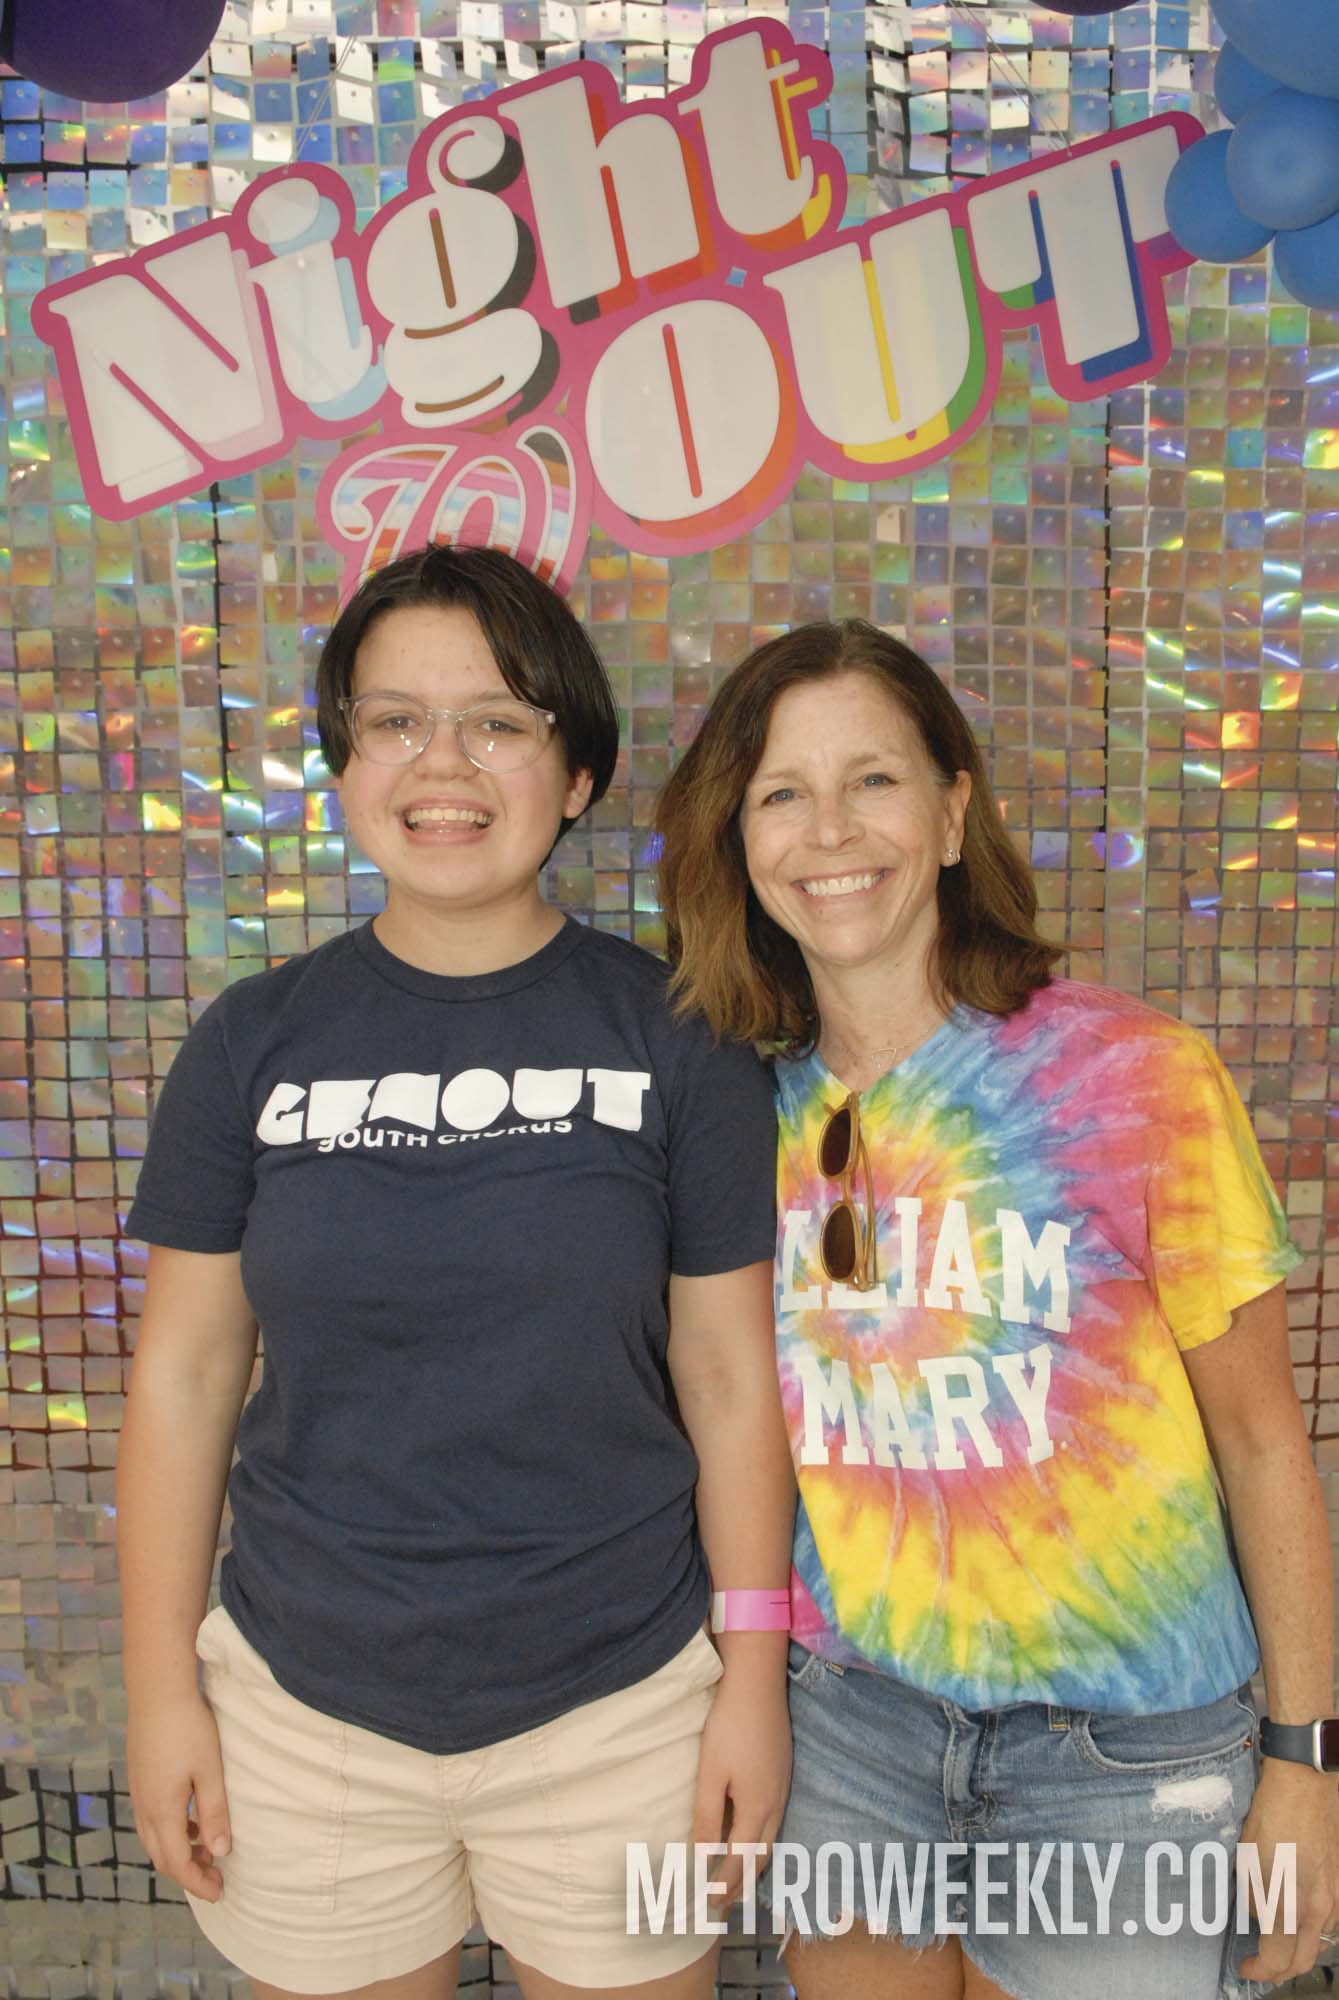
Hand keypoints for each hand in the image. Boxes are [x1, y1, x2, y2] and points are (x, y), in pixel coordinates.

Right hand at [128, 1688, 231, 1901]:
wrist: (157, 1690)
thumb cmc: (188, 1727)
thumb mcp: (209, 1771)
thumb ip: (214, 1812)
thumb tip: (220, 1852)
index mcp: (162, 1811)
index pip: (177, 1864)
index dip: (197, 1883)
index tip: (219, 1892)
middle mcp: (144, 1808)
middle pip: (162, 1857)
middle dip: (188, 1873)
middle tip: (216, 1877)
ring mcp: (138, 1793)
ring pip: (154, 1839)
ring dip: (179, 1852)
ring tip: (207, 1851)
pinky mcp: (139, 1779)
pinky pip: (151, 1820)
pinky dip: (170, 1832)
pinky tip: (191, 1821)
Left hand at [690, 1661, 791, 1920]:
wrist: (758, 1684)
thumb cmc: (729, 1726)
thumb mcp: (711, 1773)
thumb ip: (708, 1817)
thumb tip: (704, 1857)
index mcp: (757, 1808)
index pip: (739, 1859)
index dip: (724, 1884)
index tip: (709, 1905)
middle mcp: (775, 1804)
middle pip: (761, 1856)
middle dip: (741, 1883)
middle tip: (723, 1904)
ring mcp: (782, 1787)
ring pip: (770, 1839)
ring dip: (753, 1864)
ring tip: (736, 1880)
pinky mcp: (782, 1772)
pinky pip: (774, 1821)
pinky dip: (761, 1841)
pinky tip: (752, 1836)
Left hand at [1237, 1758, 1338, 1982]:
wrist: (1307, 1782)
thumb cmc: (1272, 1814)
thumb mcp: (1247, 1857)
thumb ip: (1253, 1895)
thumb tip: (1257, 1913)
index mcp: (1290, 1906)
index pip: (1276, 1961)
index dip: (1259, 1971)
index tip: (1245, 1966)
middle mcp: (1319, 1910)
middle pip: (1303, 1961)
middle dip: (1280, 1970)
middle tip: (1262, 1965)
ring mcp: (1336, 1897)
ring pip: (1320, 1941)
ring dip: (1299, 1949)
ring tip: (1278, 1941)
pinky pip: (1330, 1920)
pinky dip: (1313, 1928)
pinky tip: (1299, 1916)